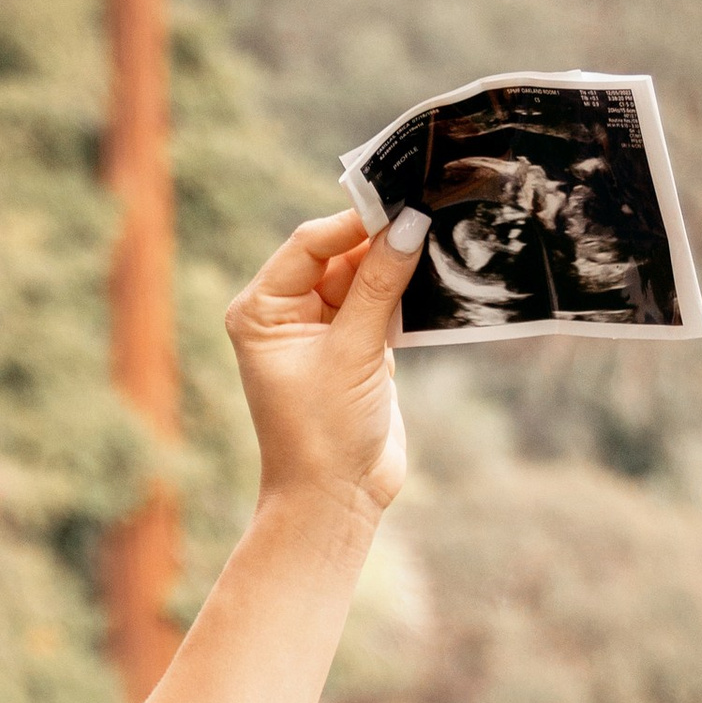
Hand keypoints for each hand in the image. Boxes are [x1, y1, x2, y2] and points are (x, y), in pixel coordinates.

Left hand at [224, 210, 416, 523]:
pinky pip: (382, 303)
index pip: (308, 245)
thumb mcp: (353, 352)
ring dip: (398, 263)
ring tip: (440, 234)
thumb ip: (380, 285)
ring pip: (364, 276)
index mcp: (261, 311)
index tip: (400, 201)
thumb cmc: (323, 433)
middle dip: (381, 238)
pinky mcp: (356, 347)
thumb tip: (408, 224)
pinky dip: (407, 292)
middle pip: (338, 254)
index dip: (353, 221)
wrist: (335, 500)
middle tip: (429, 209)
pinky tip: (438, 273)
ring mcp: (323, 330)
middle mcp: (286, 314)